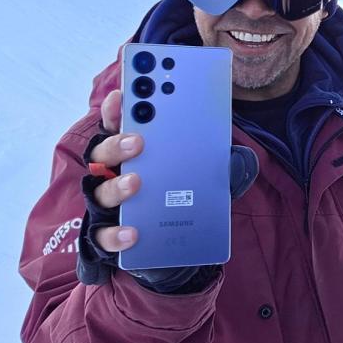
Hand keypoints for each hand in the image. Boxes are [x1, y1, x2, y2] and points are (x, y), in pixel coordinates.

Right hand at [76, 89, 258, 291]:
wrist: (178, 247)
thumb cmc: (186, 198)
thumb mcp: (205, 176)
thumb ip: (218, 164)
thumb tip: (242, 157)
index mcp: (133, 152)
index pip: (118, 124)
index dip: (117, 109)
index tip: (124, 95)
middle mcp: (113, 175)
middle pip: (102, 153)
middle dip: (117, 143)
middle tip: (138, 141)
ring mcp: (107, 206)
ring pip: (100, 192)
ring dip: (117, 186)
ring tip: (138, 182)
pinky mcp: (108, 237)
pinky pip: (104, 236)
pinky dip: (116, 235)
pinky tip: (134, 233)